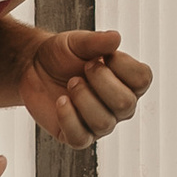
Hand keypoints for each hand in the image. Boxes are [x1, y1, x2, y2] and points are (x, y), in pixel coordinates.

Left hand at [12, 27, 152, 151]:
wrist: (33, 67)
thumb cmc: (62, 55)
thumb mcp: (77, 42)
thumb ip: (97, 40)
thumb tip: (115, 38)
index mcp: (128, 81)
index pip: (142, 79)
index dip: (123, 65)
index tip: (104, 55)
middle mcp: (120, 106)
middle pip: (126, 104)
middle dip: (101, 81)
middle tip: (83, 69)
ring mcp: (100, 123)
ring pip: (103, 122)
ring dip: (83, 97)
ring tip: (71, 83)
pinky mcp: (78, 136)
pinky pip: (80, 138)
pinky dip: (68, 117)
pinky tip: (61, 101)